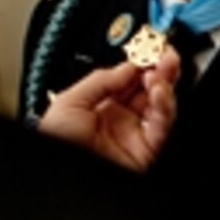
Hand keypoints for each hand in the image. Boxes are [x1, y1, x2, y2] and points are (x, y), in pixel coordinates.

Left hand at [39, 47, 180, 171]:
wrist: (54, 172)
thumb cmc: (54, 144)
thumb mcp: (68, 101)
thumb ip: (100, 80)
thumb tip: (128, 66)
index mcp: (101, 107)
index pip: (129, 79)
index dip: (140, 62)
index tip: (147, 46)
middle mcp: (121, 120)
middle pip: (150, 89)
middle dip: (159, 68)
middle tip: (165, 52)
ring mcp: (135, 135)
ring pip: (161, 105)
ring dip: (164, 83)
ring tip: (159, 70)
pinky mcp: (147, 151)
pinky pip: (162, 125)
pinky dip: (165, 105)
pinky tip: (158, 89)